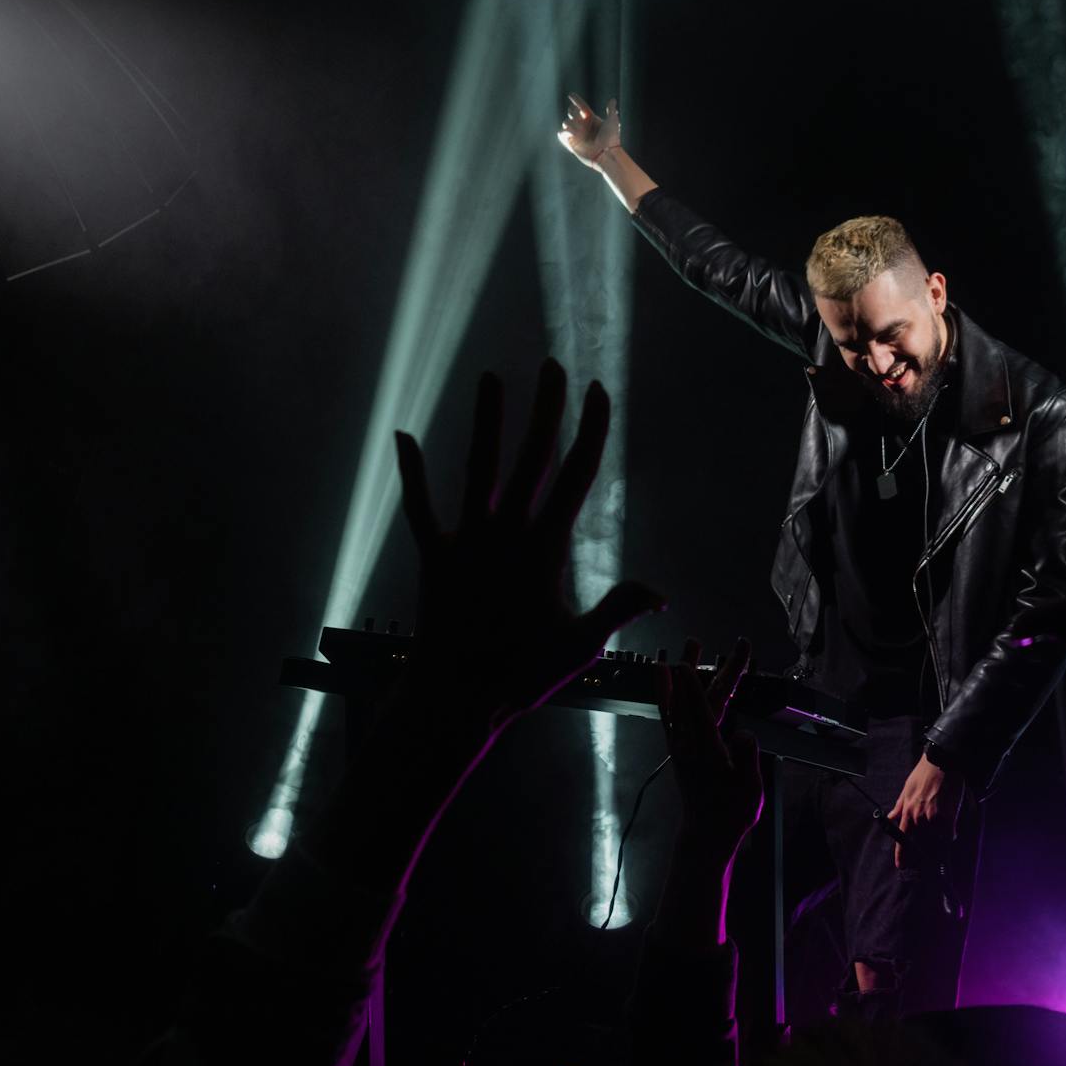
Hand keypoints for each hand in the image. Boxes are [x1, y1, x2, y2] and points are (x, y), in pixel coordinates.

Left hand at [395, 360, 663, 739]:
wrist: (455, 697)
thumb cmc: (521, 675)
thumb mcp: (579, 645)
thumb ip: (618, 608)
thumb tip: (661, 592)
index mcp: (546, 547)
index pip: (576, 475)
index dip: (590, 429)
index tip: (598, 393)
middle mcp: (507, 532)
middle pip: (531, 456)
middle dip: (545, 409)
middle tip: (553, 368)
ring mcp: (468, 539)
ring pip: (480, 466)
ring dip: (487, 421)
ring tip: (491, 378)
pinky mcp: (434, 554)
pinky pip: (421, 506)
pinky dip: (413, 471)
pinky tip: (403, 436)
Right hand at [558, 92, 620, 166]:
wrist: (606, 154)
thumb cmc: (611, 138)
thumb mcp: (613, 121)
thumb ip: (611, 109)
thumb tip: (612, 100)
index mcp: (591, 118)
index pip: (581, 106)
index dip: (576, 100)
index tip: (571, 94)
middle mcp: (583, 125)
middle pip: (571, 112)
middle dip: (573, 112)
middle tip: (579, 117)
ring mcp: (577, 134)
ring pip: (565, 122)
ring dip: (571, 124)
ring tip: (579, 131)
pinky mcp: (572, 143)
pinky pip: (561, 134)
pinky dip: (564, 132)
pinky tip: (571, 134)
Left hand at [657, 637, 762, 860]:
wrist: (707, 833)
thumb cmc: (731, 812)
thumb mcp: (749, 789)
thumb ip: (748, 760)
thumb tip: (746, 735)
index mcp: (707, 750)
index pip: (700, 710)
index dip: (696, 684)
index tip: (687, 661)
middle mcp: (688, 743)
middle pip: (693, 698)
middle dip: (696, 667)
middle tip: (696, 640)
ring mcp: (681, 745)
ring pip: (677, 701)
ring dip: (680, 674)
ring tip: (684, 649)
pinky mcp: (678, 748)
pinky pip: (670, 713)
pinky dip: (668, 692)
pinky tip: (665, 677)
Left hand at [885, 752, 959, 868]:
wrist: (941, 763)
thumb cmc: (923, 775)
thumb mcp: (906, 790)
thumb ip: (899, 807)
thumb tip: (890, 817)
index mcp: (907, 813)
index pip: (902, 839)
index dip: (902, 855)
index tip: (902, 866)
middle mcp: (918, 819)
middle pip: (920, 844)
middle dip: (924, 851)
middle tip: (927, 858)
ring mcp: (933, 819)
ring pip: (936, 841)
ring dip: (939, 841)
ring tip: (942, 839)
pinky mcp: (947, 817)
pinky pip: (950, 834)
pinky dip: (951, 834)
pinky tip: (952, 830)